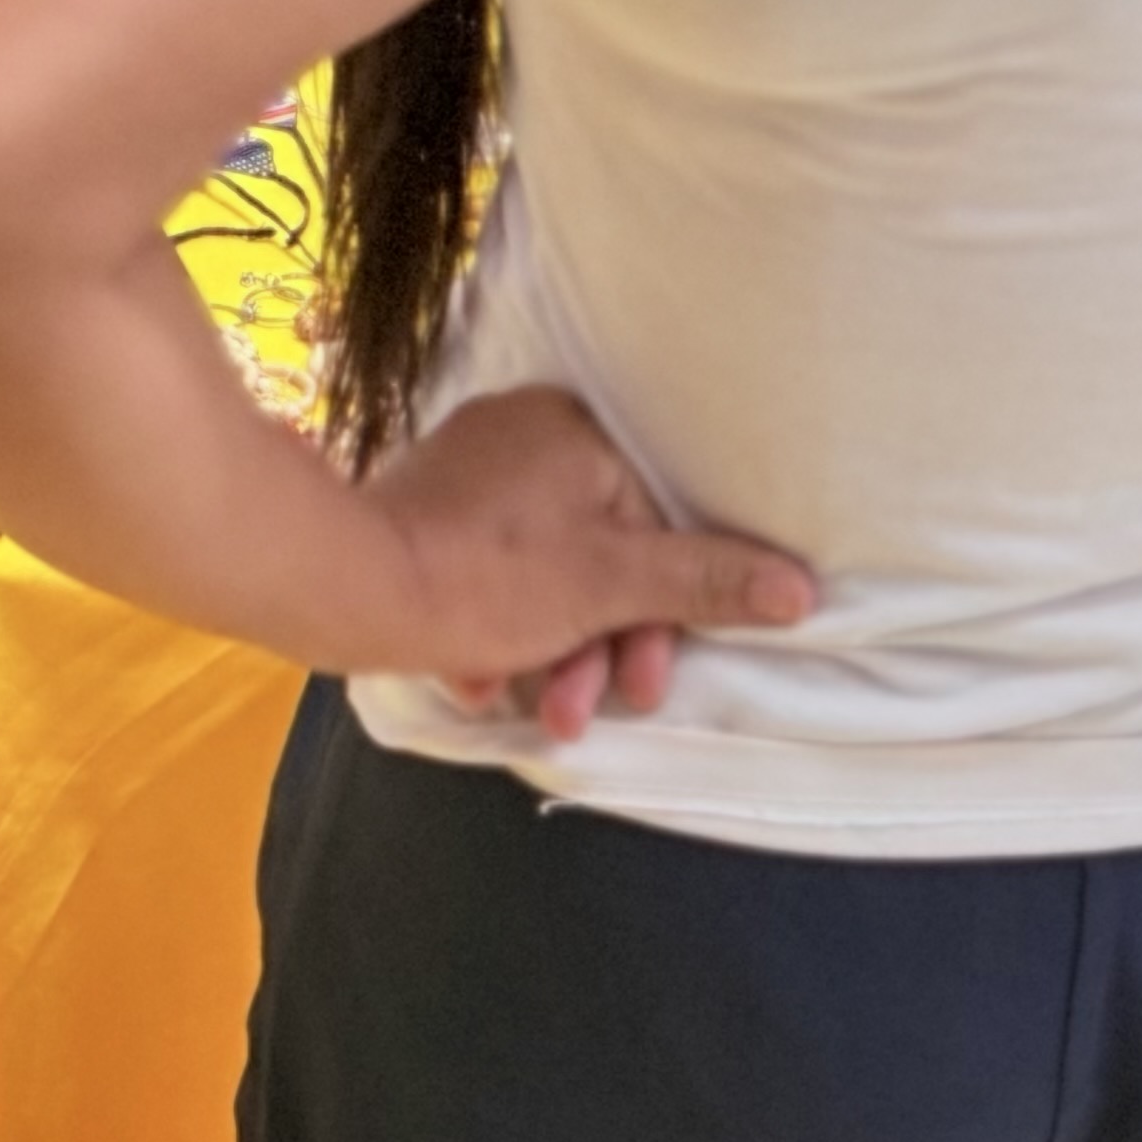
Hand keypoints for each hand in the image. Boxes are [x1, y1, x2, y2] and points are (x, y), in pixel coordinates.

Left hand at [367, 387, 816, 738]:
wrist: (342, 591)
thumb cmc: (484, 578)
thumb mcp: (611, 586)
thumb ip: (706, 582)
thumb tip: (799, 587)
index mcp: (574, 428)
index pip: (656, 521)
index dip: (663, 612)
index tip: (650, 679)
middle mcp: (520, 434)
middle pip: (598, 554)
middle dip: (598, 647)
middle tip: (586, 710)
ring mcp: (466, 473)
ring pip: (541, 574)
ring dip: (548, 653)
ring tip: (536, 713)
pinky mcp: (423, 513)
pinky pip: (486, 572)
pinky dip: (494, 630)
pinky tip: (477, 681)